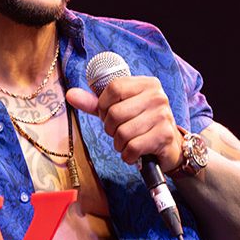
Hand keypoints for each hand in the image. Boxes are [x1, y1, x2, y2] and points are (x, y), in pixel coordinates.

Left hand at [67, 77, 182, 170]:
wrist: (170, 147)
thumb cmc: (141, 126)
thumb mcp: (119, 110)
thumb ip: (95, 104)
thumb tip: (70, 94)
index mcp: (146, 84)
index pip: (113, 88)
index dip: (104, 106)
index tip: (108, 115)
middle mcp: (157, 96)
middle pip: (115, 113)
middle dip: (110, 129)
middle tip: (120, 133)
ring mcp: (162, 115)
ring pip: (122, 133)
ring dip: (119, 144)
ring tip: (128, 143)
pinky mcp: (164, 136)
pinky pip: (132, 147)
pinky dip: (128, 155)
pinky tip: (134, 153)